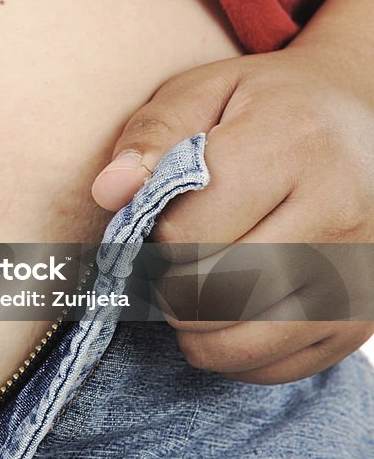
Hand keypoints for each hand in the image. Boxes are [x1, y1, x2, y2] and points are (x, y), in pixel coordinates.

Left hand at [91, 45, 373, 383]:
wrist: (366, 117)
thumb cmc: (263, 107)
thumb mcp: (201, 92)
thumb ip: (149, 137)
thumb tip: (109, 193)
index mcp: (291, 143)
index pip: (186, 233)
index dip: (150, 239)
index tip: (154, 223)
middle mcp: (339, 209)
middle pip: (214, 292)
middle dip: (165, 288)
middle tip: (162, 264)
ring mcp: (361, 269)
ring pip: (244, 340)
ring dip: (192, 330)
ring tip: (186, 290)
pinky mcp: (364, 315)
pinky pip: (278, 366)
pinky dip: (233, 353)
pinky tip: (226, 312)